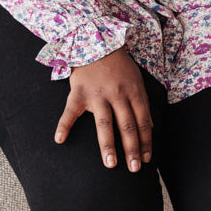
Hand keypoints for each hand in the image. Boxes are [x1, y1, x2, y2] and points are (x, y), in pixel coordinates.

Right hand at [54, 47, 152, 170]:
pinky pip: (70, 112)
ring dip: (108, 146)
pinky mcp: (78, 93)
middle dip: (132, 149)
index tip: (147, 159)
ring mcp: (97, 95)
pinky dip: (63, 126)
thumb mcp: (136, 79)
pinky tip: (59, 140)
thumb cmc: (118, 63)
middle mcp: (117, 95)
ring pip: (105, 124)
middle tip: (134, 168)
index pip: (143, 122)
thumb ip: (142, 102)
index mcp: (134, 92)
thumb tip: (150, 127)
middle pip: (127, 126)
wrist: (95, 41)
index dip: (146, 142)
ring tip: (110, 165)